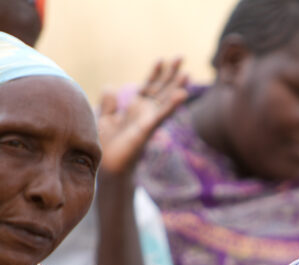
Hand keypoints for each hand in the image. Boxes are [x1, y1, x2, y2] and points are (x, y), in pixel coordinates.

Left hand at [97, 58, 187, 177]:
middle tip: (181, 57)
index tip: (161, 59)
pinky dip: (172, 104)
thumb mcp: (102, 118)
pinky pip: (162, 114)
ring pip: (166, 100)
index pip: (149, 87)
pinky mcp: (148, 129)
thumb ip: (108, 103)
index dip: (155, 73)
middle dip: (171, 74)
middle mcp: (146, 113)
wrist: (107, 166)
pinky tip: (182, 94)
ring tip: (187, 73)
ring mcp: (149, 120)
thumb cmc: (105, 145)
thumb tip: (111, 86)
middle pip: (162, 89)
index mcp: (136, 108)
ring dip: (177, 87)